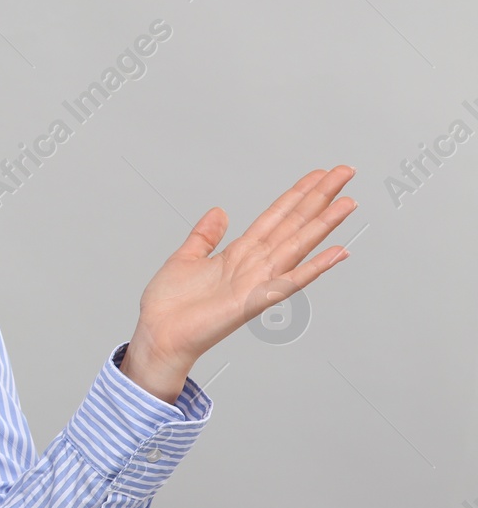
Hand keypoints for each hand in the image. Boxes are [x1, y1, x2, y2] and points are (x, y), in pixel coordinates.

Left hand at [121, 165, 356, 402]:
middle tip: (346, 172)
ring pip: (298, 245)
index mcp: (239, 254)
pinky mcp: (254, 301)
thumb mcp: (185, 258)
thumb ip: (205, 236)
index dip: (298, 194)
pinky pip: (290, 281)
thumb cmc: (170, 306)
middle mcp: (254, 265)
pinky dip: (314, 267)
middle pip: (294, 223)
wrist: (159, 335)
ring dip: (324, 224)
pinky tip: (338, 252)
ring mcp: (257, 281)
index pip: (276, 216)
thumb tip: (219, 211)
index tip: (320, 174)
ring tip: (348, 202)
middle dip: (319, 197)